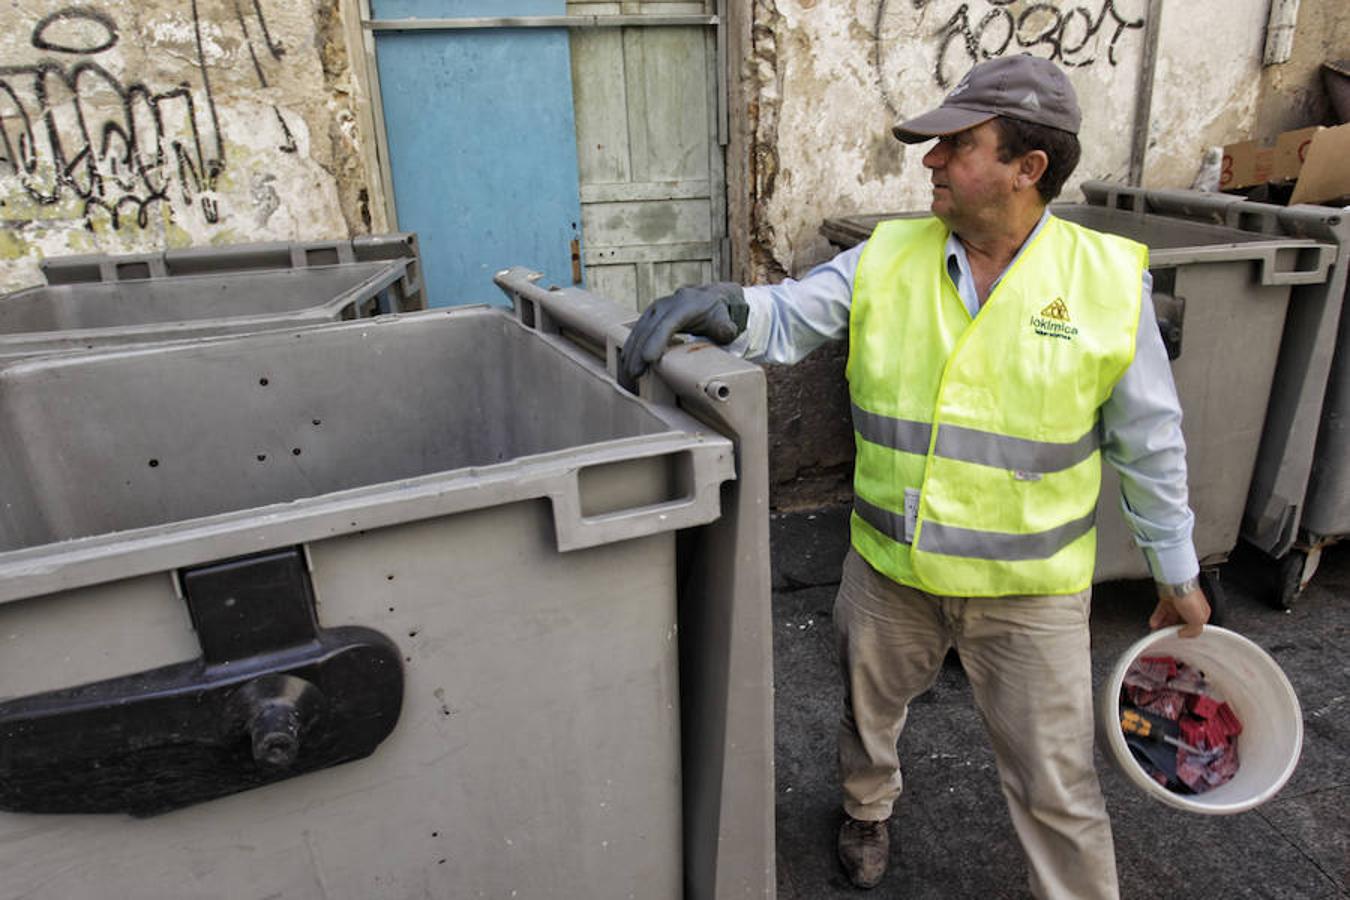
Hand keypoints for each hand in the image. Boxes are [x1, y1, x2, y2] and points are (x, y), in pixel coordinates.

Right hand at [621, 283, 747, 383]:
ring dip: (631, 351)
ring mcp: (655, 309)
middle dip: (639, 352)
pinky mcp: (649, 316)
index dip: (657, 341)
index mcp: (685, 305)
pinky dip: (630, 347)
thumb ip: (726, 328)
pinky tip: (626, 362)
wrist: (710, 299)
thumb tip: (725, 331)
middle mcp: (666, 304)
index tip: (649, 359)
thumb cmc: (717, 314)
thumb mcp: (726, 321)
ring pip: (638, 330)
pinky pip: (637, 331)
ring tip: (629, 373)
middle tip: (635, 374)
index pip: (667, 323)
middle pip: (648, 329)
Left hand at [1149, 584, 1210, 638]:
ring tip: (1156, 632)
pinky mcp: (1167, 600)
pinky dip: (1157, 618)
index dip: (1186, 633)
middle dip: (1170, 630)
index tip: (1178, 637)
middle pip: (1179, 623)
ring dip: (1162, 626)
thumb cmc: (1190, 597)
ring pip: (1169, 618)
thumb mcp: (1198, 620)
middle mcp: (1190, 608)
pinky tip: (1154, 623)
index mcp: (1201, 613)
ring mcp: (1178, 604)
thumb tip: (1184, 634)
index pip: (1194, 627)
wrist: (1177, 583)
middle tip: (1164, 636)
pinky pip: (1161, 612)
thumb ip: (1194, 631)